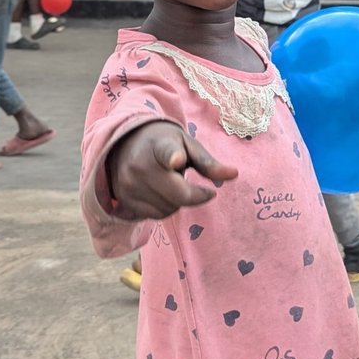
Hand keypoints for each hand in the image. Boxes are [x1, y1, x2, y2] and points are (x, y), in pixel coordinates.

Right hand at [106, 122, 240, 220]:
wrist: (125, 143)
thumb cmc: (164, 143)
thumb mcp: (188, 145)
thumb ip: (208, 163)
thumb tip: (234, 174)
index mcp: (159, 145)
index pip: (165, 152)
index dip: (172, 157)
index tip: (176, 159)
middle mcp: (140, 166)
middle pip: (178, 195)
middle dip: (194, 195)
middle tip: (195, 185)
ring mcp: (129, 185)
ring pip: (168, 209)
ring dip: (178, 202)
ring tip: (170, 182)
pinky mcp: (124, 200)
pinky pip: (156, 215)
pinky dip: (165, 207)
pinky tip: (161, 192)